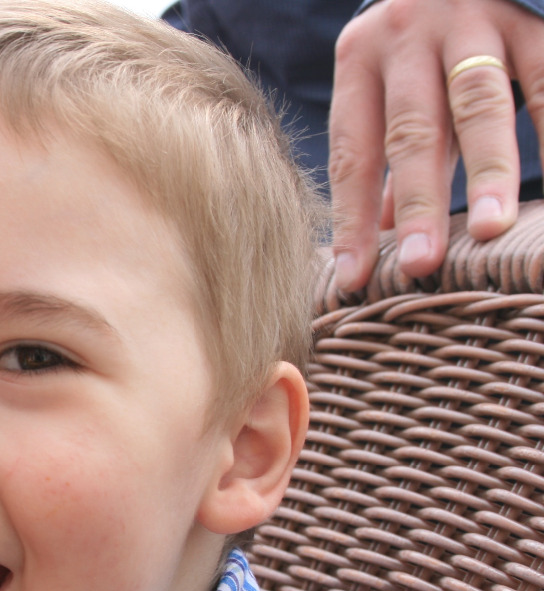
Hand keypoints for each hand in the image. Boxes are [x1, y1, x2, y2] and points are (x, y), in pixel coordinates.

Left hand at [328, 0, 543, 290]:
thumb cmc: (422, 40)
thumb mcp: (390, 83)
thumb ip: (386, 153)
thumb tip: (377, 236)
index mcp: (361, 59)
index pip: (354, 152)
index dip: (352, 218)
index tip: (355, 277)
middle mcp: (408, 37)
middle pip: (413, 133)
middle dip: (417, 203)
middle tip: (421, 264)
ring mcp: (473, 22)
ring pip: (479, 106)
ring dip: (489, 173)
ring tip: (492, 230)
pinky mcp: (532, 15)